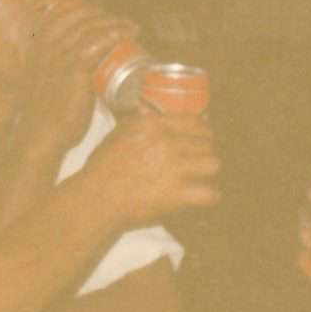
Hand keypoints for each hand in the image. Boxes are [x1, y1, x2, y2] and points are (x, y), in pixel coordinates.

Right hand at [18, 0, 139, 157]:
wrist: (41, 136)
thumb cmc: (46, 116)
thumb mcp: (45, 85)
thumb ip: (55, 72)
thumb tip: (77, 71)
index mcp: (37, 48)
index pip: (60, 15)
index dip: (83, 11)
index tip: (102, 16)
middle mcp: (46, 47)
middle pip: (78, 18)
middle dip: (103, 16)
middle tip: (122, 22)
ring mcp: (60, 56)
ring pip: (91, 28)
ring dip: (115, 23)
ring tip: (131, 27)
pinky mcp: (74, 69)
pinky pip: (97, 43)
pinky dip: (115, 34)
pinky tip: (127, 33)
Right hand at [91, 112, 219, 221]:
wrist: (96, 198)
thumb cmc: (102, 168)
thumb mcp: (119, 133)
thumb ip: (141, 123)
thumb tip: (151, 114)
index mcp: (153, 125)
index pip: (195, 122)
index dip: (203, 132)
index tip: (203, 139)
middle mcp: (167, 142)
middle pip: (208, 142)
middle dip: (206, 152)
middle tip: (201, 162)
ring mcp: (174, 168)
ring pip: (213, 164)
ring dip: (209, 172)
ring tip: (204, 178)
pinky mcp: (177, 194)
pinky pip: (210, 193)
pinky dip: (210, 196)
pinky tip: (206, 197)